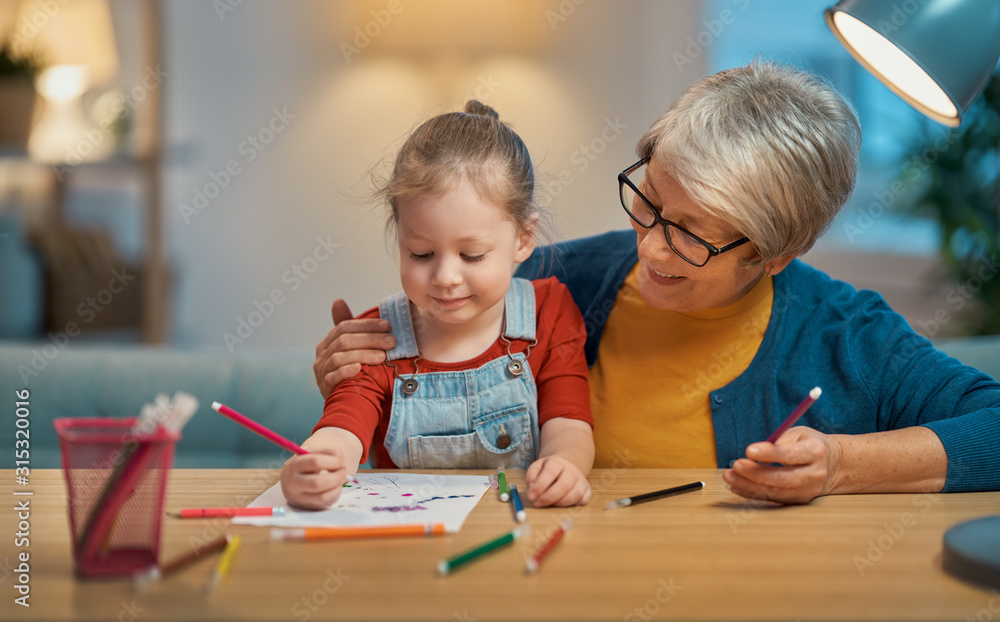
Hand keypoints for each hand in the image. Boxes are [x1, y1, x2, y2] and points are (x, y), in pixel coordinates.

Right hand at [280, 449, 350, 510]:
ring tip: (340, 480)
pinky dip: (335, 494)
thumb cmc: (306, 465)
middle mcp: (293, 483)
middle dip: (336, 477)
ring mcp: (298, 498)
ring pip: (322, 497)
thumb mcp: (313, 454)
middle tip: (344, 472)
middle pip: (317, 483)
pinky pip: (325, 504)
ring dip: (337, 487)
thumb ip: (328, 453)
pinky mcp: (306, 507)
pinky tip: (336, 487)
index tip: (340, 462)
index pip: (315, 462)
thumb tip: (341, 464)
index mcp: (294, 465)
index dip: (333, 461)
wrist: (291, 482)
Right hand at [313, 299, 394, 396]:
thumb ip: (350, 328)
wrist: (347, 403)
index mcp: (328, 342)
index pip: (345, 327)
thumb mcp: (352, 349)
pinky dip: (346, 372)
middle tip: (392, 341)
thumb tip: (337, 300)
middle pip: (344, 341)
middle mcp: (321, 355)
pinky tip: (360, 369)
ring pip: (339, 358)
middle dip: (370, 339)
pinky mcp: (325, 388)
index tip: (388, 325)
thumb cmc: (353, 372)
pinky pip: (333, 377)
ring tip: (382, 356)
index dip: (366, 325)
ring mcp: (321, 372)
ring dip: (363, 355)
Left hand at [524, 456, 591, 506]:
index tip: (530, 497)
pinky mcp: (587, 489)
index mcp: (557, 462)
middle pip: (564, 484)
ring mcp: (581, 479)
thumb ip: (531, 477)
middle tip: (537, 504)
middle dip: (549, 497)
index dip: (539, 486)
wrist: (566, 465)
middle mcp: (571, 470)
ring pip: (575, 494)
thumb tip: (532, 490)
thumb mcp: (536, 468)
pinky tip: (563, 504)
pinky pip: (584, 500)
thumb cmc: (547, 470)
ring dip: (560, 503)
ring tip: (548, 504)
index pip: (550, 472)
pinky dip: (574, 505)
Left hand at [722, 426, 842, 504]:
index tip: (749, 450)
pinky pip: (774, 498)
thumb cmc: (809, 444)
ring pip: (777, 492)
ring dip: (750, 486)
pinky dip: (753, 493)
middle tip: (735, 465)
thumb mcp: (798, 434)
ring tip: (729, 477)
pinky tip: (737, 485)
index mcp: (815, 452)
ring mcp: (808, 490)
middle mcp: (814, 474)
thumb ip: (779, 442)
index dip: (770, 453)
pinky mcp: (800, 500)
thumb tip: (754, 454)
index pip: (791, 455)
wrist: (834, 465)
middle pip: (783, 478)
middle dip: (756, 474)